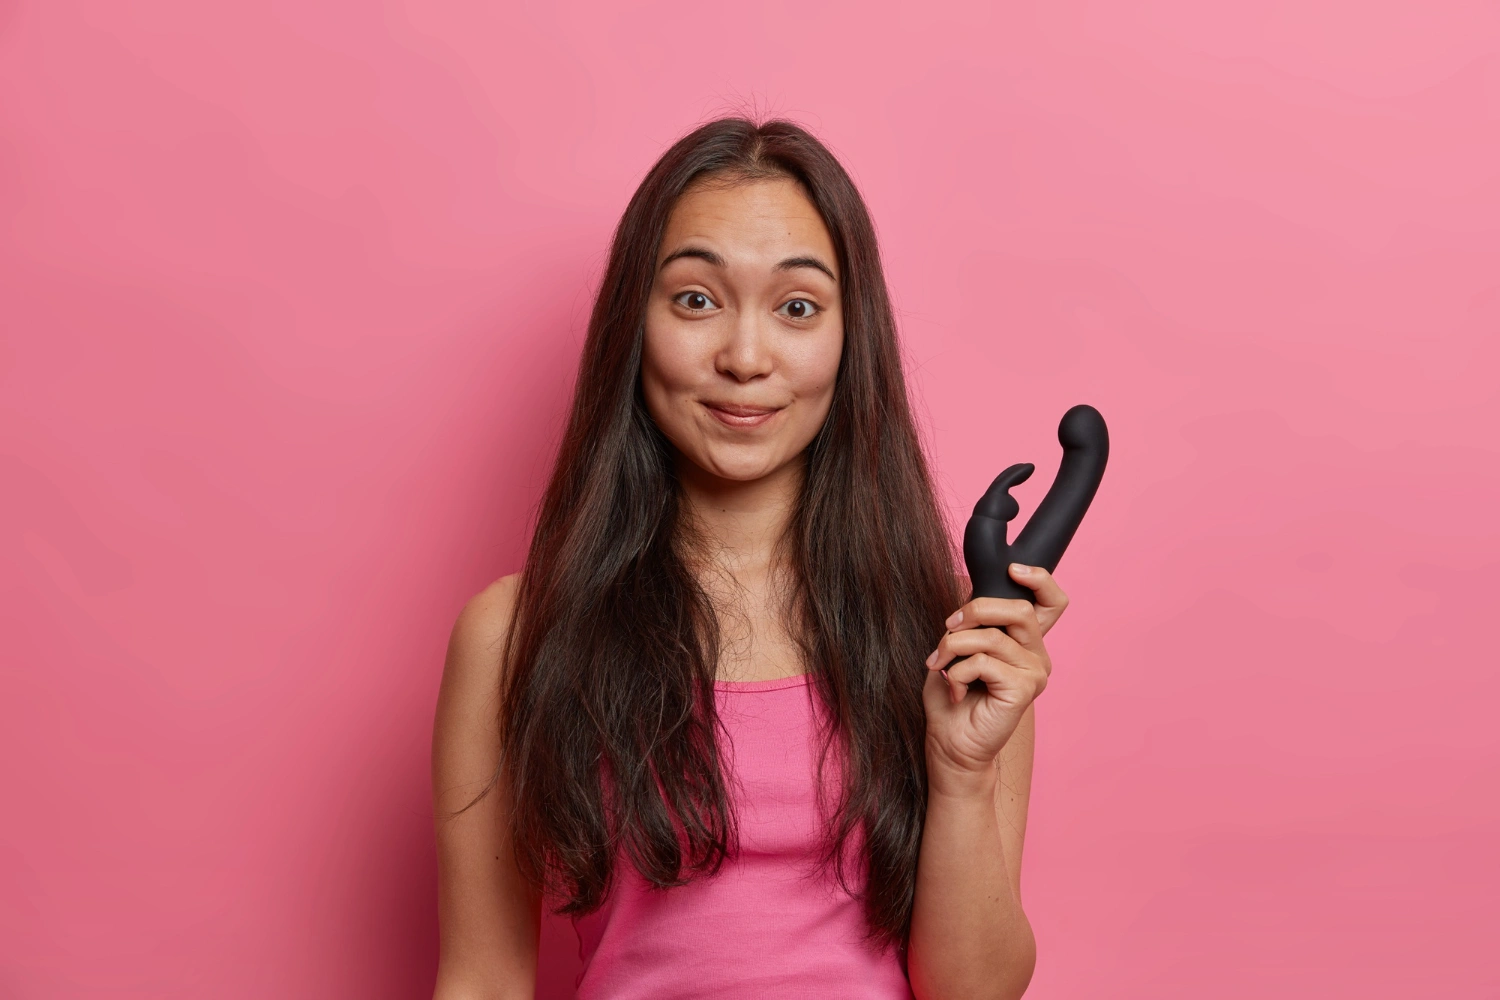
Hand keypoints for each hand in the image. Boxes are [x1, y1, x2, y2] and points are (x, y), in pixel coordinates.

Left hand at [922, 563, 1068, 789]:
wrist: (950, 742)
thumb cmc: (951, 696)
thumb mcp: (957, 648)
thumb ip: (971, 622)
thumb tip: (967, 594)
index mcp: (1024, 641)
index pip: (1051, 602)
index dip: (1040, 579)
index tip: (1013, 569)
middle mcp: (1036, 654)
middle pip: (1018, 609)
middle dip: (975, 610)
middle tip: (948, 627)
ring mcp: (1035, 672)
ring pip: (992, 635)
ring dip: (954, 645)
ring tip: (940, 664)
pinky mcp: (1025, 689)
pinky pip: (984, 661)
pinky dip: (958, 671)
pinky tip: (955, 689)